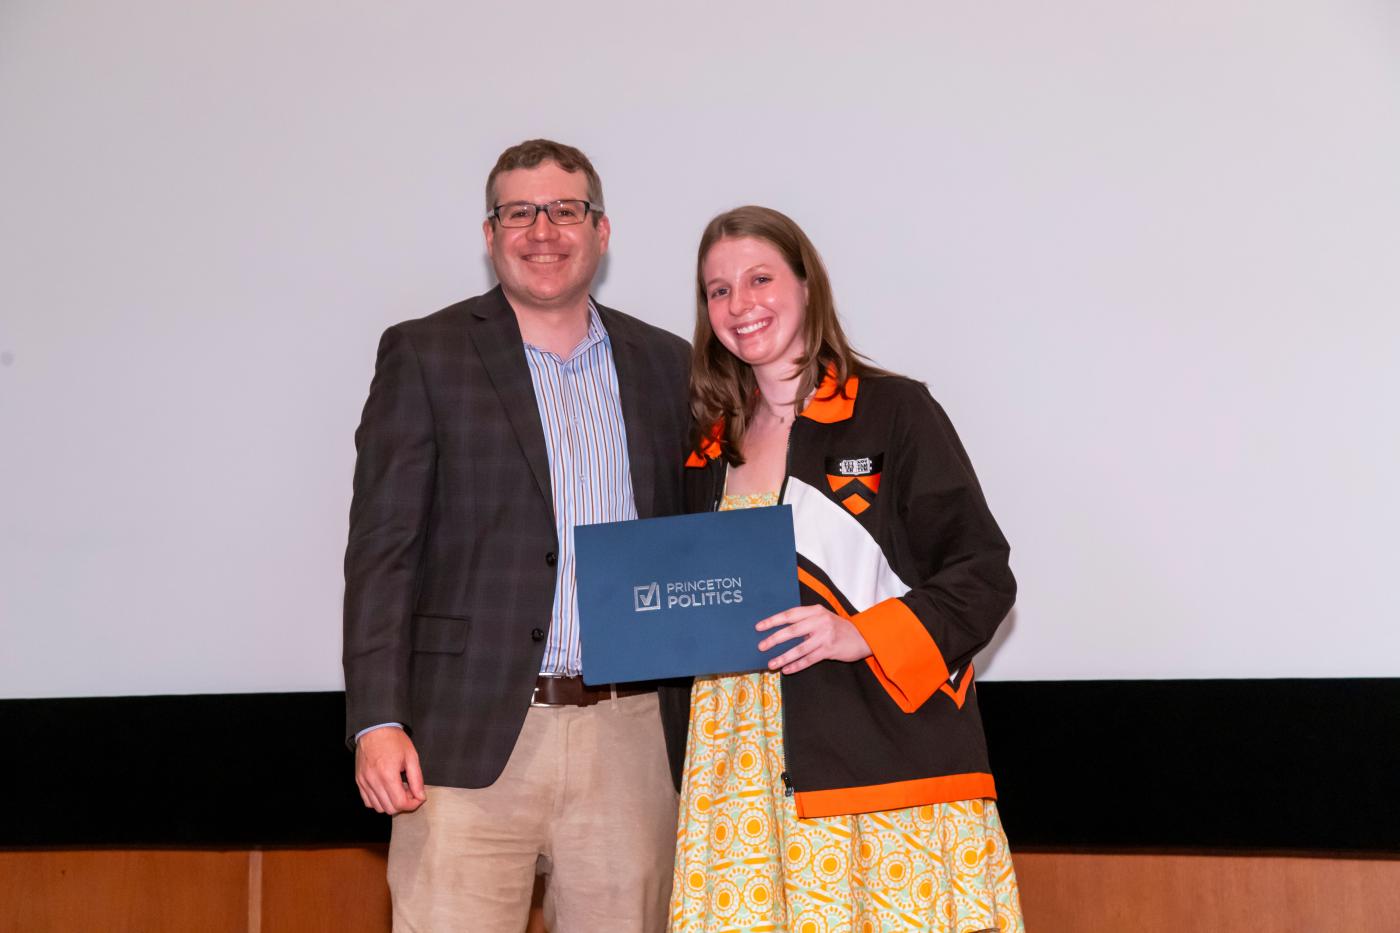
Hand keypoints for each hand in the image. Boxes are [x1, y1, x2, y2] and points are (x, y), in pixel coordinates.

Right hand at [355, 727, 425, 813]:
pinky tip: (386, 790)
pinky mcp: (359, 781)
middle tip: (409, 791)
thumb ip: (417, 779)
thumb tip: (420, 796)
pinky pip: (367, 802)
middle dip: (403, 804)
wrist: (375, 728)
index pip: (400, 803)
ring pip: (378, 807)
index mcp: (388, 774)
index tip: (418, 797)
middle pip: (389, 808)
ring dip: (390, 803)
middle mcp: (374, 781)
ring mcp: (364, 782)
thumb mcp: (411, 757)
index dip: (412, 804)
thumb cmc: (393, 740)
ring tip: (397, 789)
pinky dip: (378, 801)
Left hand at [756, 605, 871, 674]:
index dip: (773, 621)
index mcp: (815, 611)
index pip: (790, 614)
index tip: (759, 627)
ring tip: (771, 664)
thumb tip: (781, 632)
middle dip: (774, 639)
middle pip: (792, 631)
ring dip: (783, 657)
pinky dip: (797, 665)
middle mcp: (819, 621)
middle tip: (761, 646)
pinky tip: (787, 670)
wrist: (862, 637)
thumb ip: (805, 621)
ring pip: (799, 648)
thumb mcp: (823, 618)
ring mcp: (825, 636)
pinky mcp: (829, 650)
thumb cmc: (838, 627)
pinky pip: (809, 659)